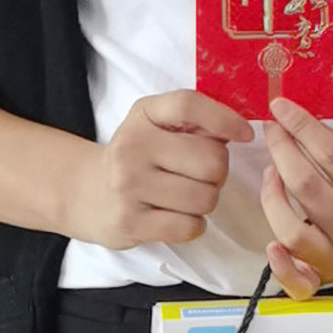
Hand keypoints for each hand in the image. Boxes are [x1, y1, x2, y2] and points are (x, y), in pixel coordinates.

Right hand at [63, 89, 245, 249]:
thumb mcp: (156, 125)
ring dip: (206, 201)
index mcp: (143, 114)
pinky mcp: (130, 222)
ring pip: (204, 198)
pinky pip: (189, 227)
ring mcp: (128, 186)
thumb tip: (241, 131)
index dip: (225, 119)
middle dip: (218, 173)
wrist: (86, 193)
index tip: (245, 135)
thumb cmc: (138, 157)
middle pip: (212, 162)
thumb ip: (194, 122)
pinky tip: (176, 217)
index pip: (189, 105)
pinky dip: (193, 225)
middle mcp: (132, 146)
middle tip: (201, 176)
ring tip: (186, 196)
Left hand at [262, 100, 332, 298]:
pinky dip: (281, 266)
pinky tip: (270, 245)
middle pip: (308, 190)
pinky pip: (299, 282)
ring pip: (293, 233)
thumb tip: (294, 123)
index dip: (302, 128)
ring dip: (272, 197)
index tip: (282, 108)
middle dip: (283, 152)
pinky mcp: (331, 277)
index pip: (332, 157)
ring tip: (272, 173)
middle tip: (274, 131)